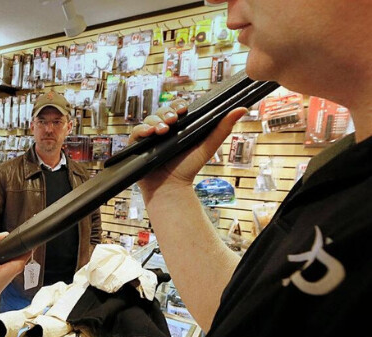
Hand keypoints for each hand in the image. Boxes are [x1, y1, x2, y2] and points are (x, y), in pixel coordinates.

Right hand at [128, 99, 247, 201]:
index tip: (184, 110)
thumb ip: (223, 129)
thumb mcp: (207, 147)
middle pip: (161, 111)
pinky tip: (149, 133)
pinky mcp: (137, 146)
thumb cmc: (188, 169)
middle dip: (167, 112)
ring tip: (163, 130)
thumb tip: (242, 109)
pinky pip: (136, 131)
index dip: (178, 105)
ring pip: (149, 119)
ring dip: (156, 121)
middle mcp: (163, 130)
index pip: (175, 108)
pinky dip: (142, 129)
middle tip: (174, 121)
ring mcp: (149, 138)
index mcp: (178, 128)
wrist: (171, 188)